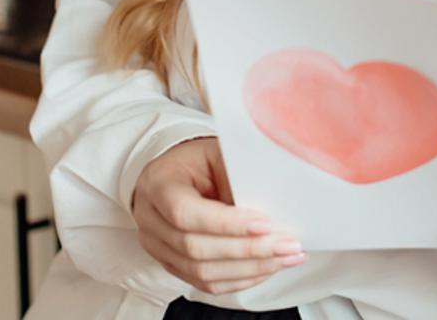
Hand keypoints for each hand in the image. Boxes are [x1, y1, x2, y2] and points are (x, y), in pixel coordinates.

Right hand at [132, 138, 305, 294]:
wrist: (177, 171)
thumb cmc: (199, 159)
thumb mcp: (217, 152)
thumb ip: (237, 176)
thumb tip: (273, 207)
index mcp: (158, 183)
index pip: (185, 212)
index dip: (226, 223)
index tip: (265, 224)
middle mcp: (150, 219)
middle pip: (195, 248)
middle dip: (246, 250)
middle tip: (286, 245)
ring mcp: (157, 246)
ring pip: (202, 273)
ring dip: (249, 269)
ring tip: (284, 258)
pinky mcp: (172, 264)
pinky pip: (205, 283)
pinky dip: (240, 279)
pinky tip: (267, 268)